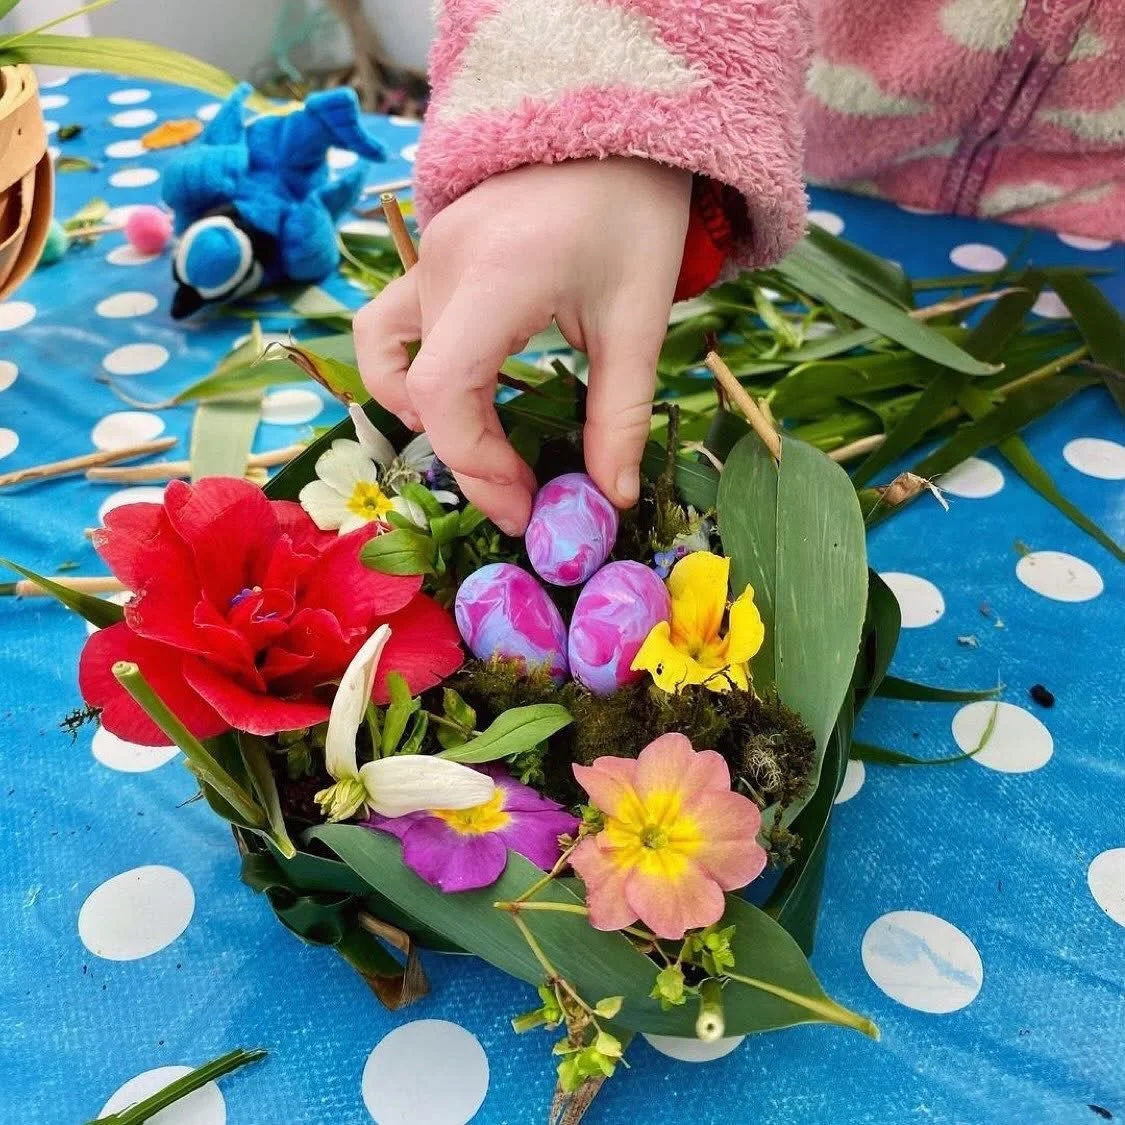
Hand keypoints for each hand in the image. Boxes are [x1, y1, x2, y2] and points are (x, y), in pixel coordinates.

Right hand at [355, 157, 691, 534]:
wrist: (620, 118)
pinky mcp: (433, 252)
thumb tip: (613, 498)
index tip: (526, 504)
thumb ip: (621, 416)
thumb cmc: (636, 211)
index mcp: (494, 277)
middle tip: (521, 496)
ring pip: (385, 354)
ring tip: (481, 442)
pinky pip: (392, 322)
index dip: (476, 464)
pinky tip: (459, 389)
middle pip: (419, 389)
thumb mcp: (640, 320)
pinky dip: (410, 368)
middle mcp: (442, 265)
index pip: (443, 391)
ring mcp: (428, 254)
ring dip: (422, 414)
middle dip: (468, 457)